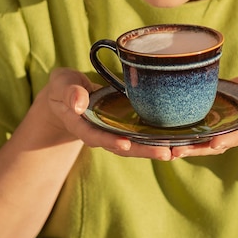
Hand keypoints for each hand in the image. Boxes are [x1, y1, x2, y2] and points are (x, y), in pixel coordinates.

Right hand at [37, 68, 174, 159]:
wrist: (68, 95)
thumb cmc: (64, 86)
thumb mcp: (61, 83)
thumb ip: (68, 91)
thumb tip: (78, 103)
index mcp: (81, 124)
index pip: (95, 136)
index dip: (109, 141)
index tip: (125, 144)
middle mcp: (99, 132)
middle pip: (122, 146)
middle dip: (143, 150)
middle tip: (165, 153)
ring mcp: (113, 131)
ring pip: (134, 144)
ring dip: (153, 148)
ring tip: (175, 151)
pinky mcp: (124, 126)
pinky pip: (140, 134)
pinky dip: (155, 138)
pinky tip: (174, 140)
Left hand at [170, 67, 237, 158]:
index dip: (228, 140)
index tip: (214, 144)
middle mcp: (235, 131)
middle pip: (216, 144)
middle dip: (198, 149)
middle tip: (178, 152)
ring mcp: (222, 129)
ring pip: (203, 142)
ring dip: (187, 147)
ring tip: (167, 150)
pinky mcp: (211, 123)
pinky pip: (197, 132)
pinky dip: (183, 137)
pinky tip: (165, 138)